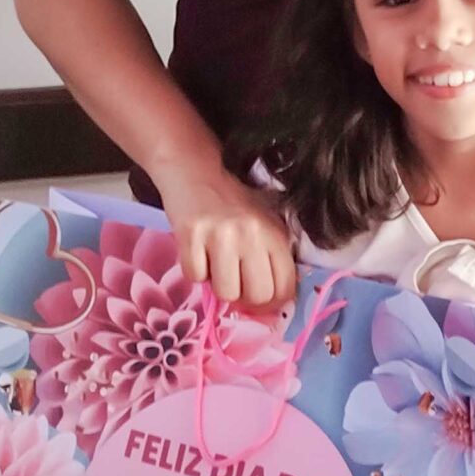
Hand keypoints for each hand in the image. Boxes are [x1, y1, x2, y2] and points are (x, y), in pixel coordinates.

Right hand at [156, 157, 297, 311]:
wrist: (195, 169)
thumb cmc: (232, 202)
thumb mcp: (263, 224)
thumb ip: (271, 259)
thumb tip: (271, 305)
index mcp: (275, 233)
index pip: (284, 287)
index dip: (271, 304)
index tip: (258, 301)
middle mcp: (252, 234)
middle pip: (257, 296)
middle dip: (244, 299)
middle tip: (234, 283)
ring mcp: (221, 234)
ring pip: (225, 292)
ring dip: (217, 285)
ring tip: (214, 263)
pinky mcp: (191, 234)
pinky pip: (195, 277)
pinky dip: (194, 270)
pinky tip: (197, 250)